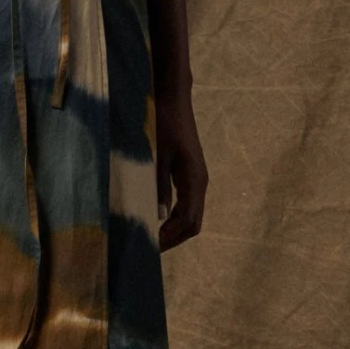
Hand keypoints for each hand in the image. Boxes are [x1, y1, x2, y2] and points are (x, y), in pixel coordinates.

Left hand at [154, 88, 206, 250]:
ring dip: (174, 230)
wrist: (173, 99)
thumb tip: (158, 216)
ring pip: (192, 216)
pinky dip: (175, 218)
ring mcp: (196, 179)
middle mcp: (200, 183)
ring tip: (152, 239)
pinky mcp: (189, 175)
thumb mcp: (155, 155)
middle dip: (173, 239)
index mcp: (194, 180)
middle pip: (193, 223)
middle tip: (149, 248)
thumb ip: (158, 186)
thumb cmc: (163, 123)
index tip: (150, 247)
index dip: (170, 238)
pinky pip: (187, 205)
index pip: (188, 221)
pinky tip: (157, 220)